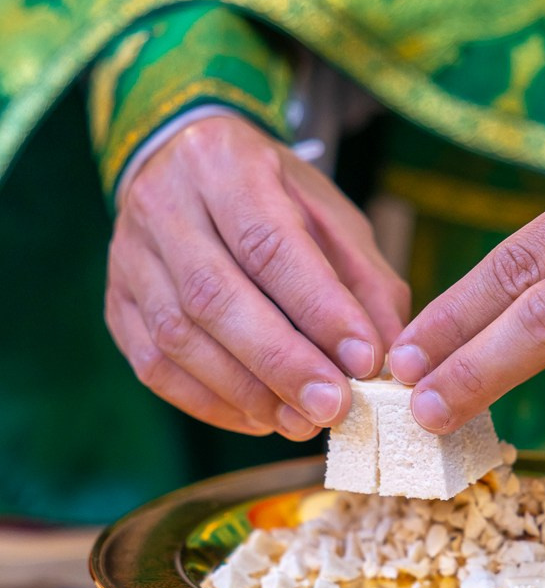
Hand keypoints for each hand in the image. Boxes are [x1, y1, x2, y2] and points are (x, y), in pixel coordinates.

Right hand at [106, 113, 409, 438]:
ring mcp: (130, 257)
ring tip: (302, 422)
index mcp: (224, 165)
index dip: (318, 309)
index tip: (364, 361)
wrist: (184, 169)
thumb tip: (384, 359)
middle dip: (281, 362)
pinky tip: (258, 418)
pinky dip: (210, 403)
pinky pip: (154, 367)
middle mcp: (163, 204)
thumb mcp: (332, 218)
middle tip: (334, 408)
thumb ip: (365, 284)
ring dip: (247, 392)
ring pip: (178, 337)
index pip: (268, 245)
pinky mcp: (117, 304)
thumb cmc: (274, 200)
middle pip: (215, 296)